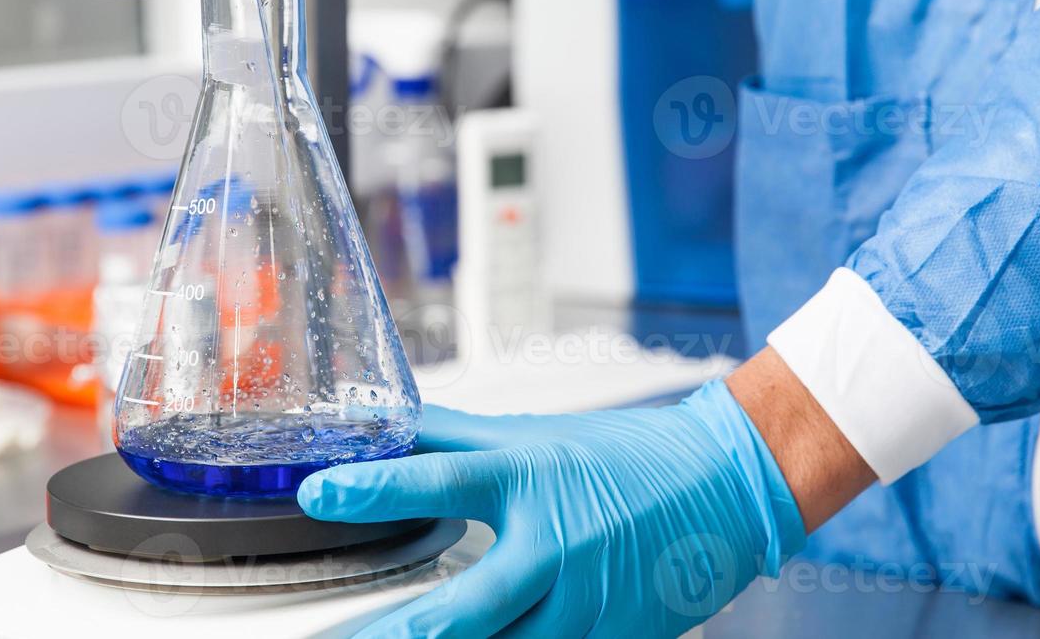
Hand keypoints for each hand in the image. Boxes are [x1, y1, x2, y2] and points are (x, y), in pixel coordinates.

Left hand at [297, 381, 805, 637]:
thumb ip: (453, 437)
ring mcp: (582, 605)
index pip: (437, 482)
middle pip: (460, 609)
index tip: (318, 493)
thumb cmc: (623, 456)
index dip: (373, 489)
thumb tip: (387, 422)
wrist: (721, 484)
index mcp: (529, 479)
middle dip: (392, 636)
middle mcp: (552, 546)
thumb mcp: (534, 433)